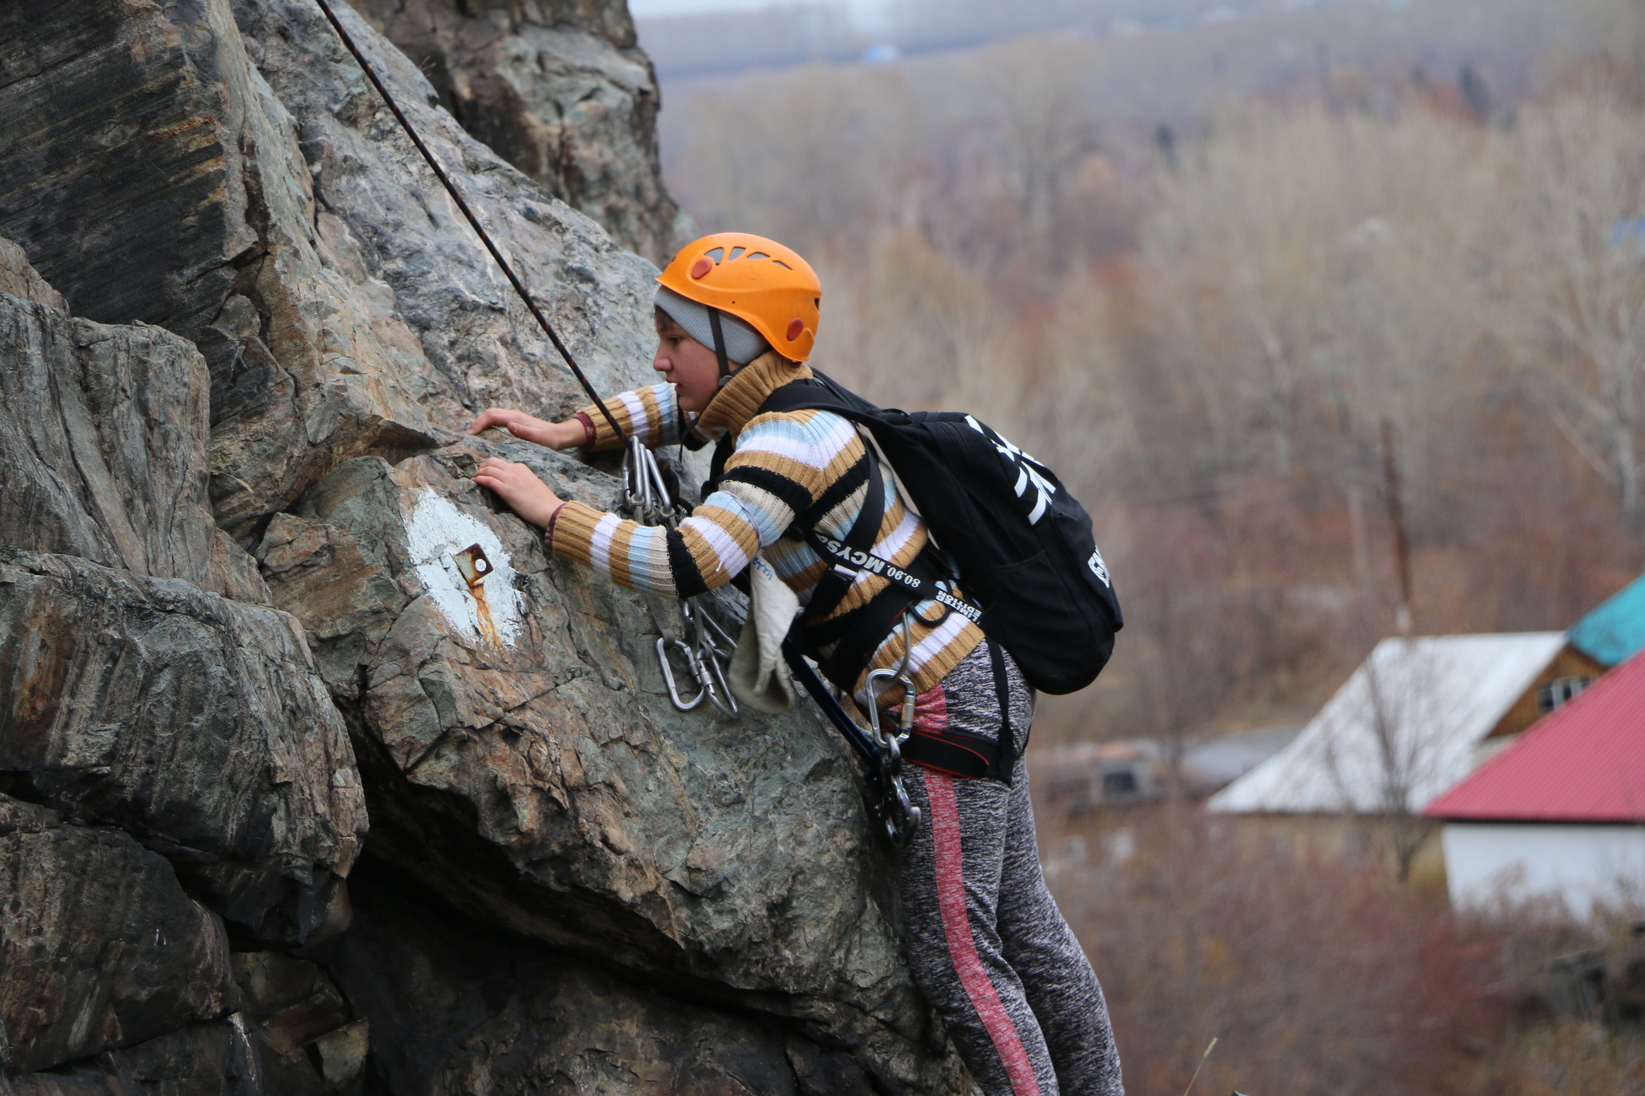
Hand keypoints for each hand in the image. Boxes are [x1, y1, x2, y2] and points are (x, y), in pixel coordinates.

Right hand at [467, 408, 584, 448]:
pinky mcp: (515, 422)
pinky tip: (485, 435)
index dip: (479, 423)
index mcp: (516, 418)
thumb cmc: (550, 439)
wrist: (560, 436)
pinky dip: (487, 425)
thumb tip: (510, 425)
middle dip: (477, 422)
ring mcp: (514, 418)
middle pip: (489, 413)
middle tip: (467, 436)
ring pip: (492, 416)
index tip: (470, 434)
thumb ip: (525, 432)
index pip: (491, 416)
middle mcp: (513, 415)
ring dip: (481, 423)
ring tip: (472, 435)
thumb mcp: (539, 439)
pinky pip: (497, 421)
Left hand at [473, 458, 563, 527]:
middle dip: (482, 466)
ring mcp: (510, 479)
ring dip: (478, 473)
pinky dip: (479, 479)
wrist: (549, 509)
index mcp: (522, 468)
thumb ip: (521, 479)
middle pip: (492, 461)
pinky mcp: (506, 490)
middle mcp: (515, 470)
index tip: (486, 472)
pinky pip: (488, 480)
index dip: (491, 466)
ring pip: (488, 469)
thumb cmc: (543, 501)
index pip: (502, 462)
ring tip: (474, 479)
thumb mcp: (532, 483)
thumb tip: (511, 484)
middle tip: (477, 474)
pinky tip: (475, 482)